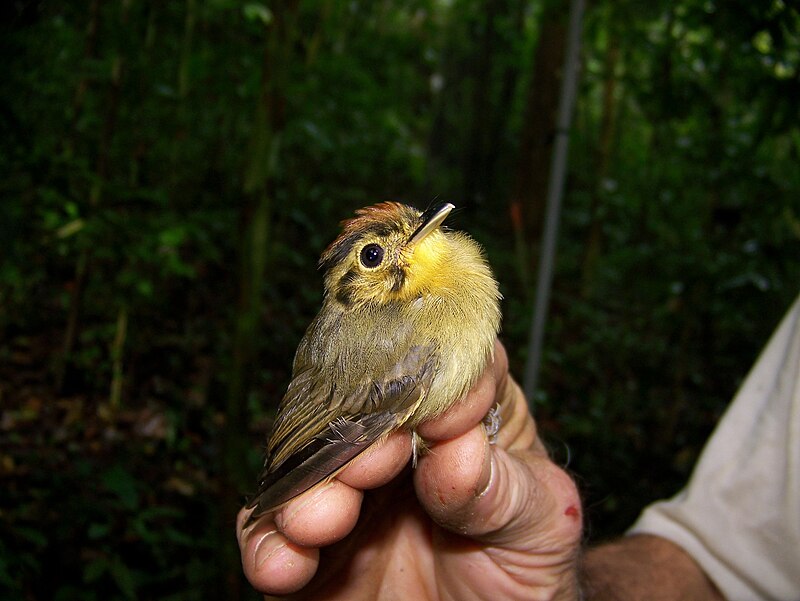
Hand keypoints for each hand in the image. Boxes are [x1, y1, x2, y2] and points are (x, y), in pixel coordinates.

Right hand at [236, 340, 582, 599]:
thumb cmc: (525, 574)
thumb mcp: (540, 525)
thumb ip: (504, 484)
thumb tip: (455, 443)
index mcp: (466, 418)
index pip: (450, 364)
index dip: (437, 373)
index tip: (436, 410)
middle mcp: (400, 442)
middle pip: (361, 403)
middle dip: (358, 429)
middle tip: (372, 462)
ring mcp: (350, 490)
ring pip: (306, 460)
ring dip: (306, 485)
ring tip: (321, 520)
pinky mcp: (309, 547)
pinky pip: (269, 533)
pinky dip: (267, 543)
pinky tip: (286, 562)